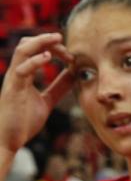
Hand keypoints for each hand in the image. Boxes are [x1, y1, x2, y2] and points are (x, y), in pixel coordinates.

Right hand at [0, 33, 74, 154]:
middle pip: (26, 44)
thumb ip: (58, 88)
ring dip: (40, 42)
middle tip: (64, 42)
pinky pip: (21, 70)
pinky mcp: (13, 91)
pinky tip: (48, 57)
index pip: (34, 50)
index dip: (52, 47)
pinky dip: (34, 61)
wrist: (7, 141)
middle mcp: (16, 74)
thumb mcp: (46, 101)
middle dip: (46, 39)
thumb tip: (73, 75)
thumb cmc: (23, 122)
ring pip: (22, 51)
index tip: (70, 55)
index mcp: (23, 75)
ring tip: (57, 39)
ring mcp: (13, 81)